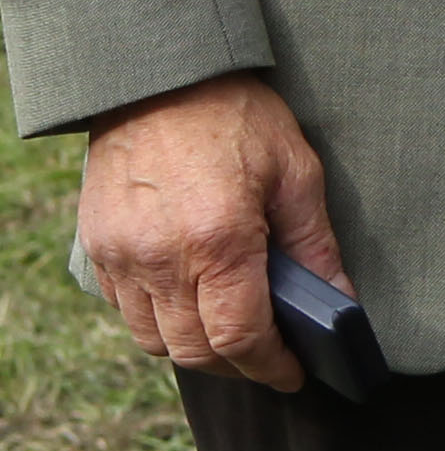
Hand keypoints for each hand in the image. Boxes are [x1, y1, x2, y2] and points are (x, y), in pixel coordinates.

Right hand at [79, 73, 347, 392]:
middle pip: (195, 351)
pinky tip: (194, 301)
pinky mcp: (98, 251)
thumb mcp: (296, 171)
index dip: (271, 365)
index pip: (240, 337)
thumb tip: (340, 301)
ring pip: (156, 341)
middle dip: (238, 365)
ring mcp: (121, 259)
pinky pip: (128, 312)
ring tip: (235, 332)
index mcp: (218, 240)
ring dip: (197, 348)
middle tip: (272, 357)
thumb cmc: (236, 116)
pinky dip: (162, 321)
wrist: (159, 77)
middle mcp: (160, 259)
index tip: (295, 373)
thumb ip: (315, 246)